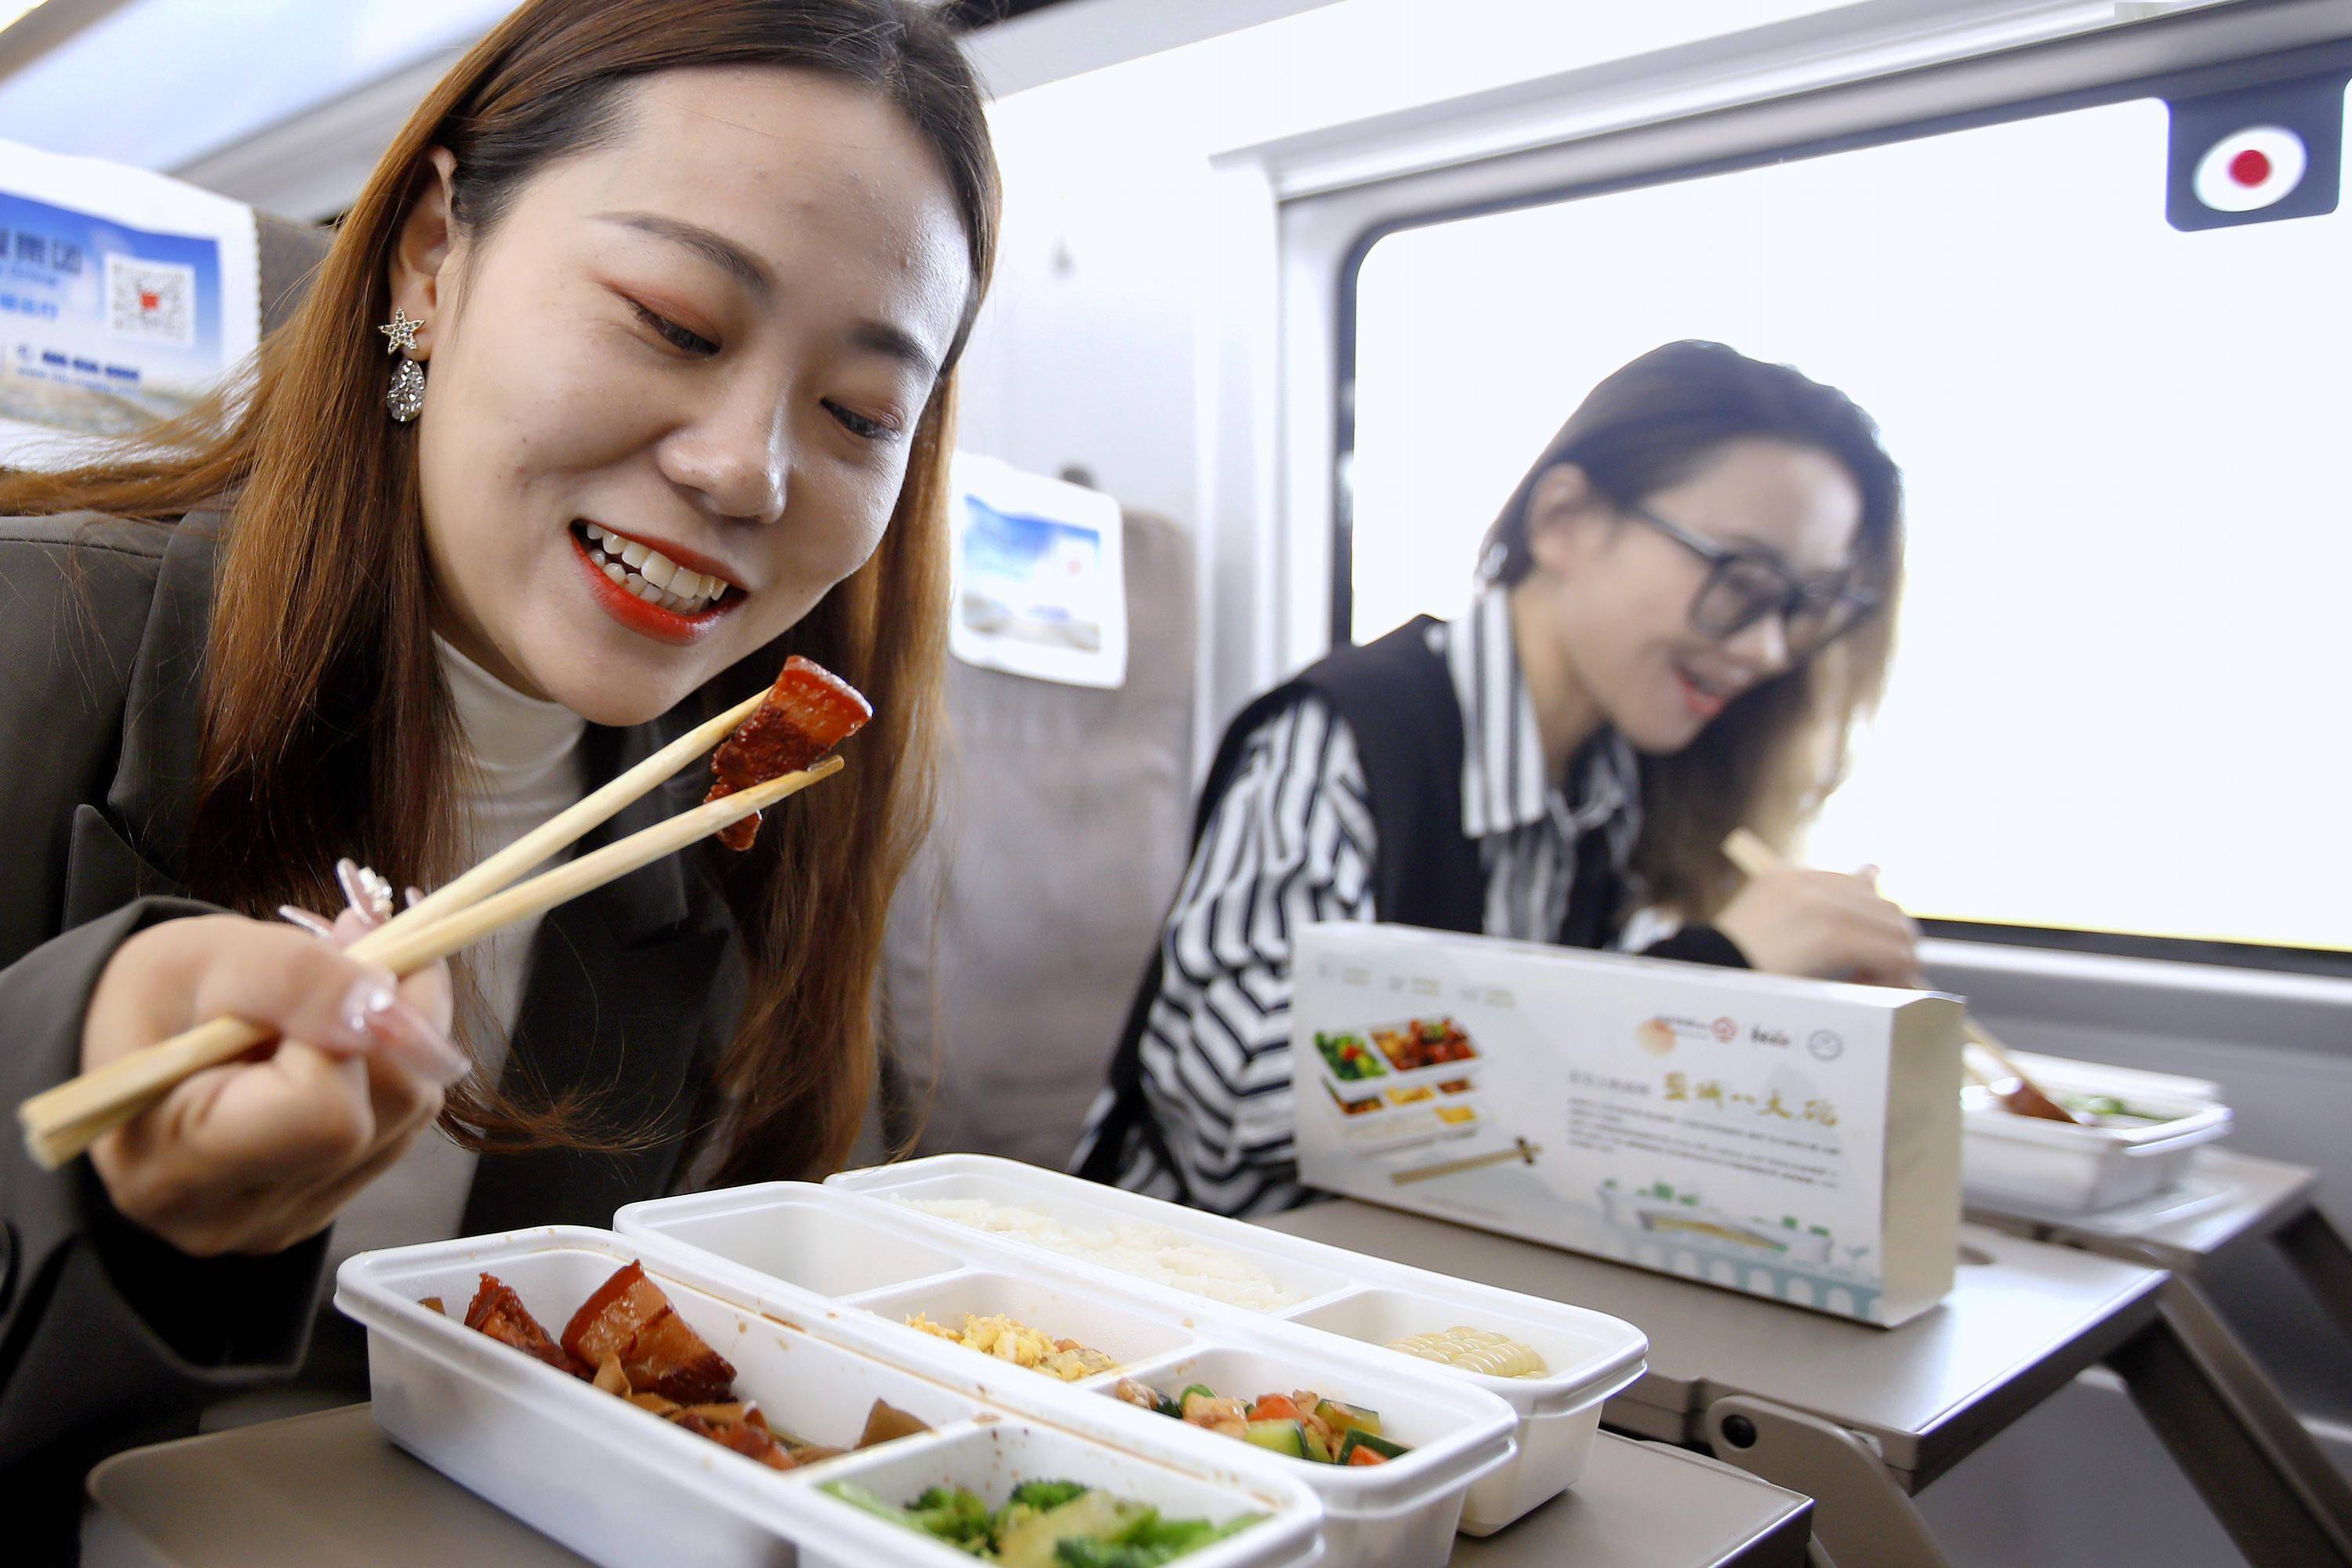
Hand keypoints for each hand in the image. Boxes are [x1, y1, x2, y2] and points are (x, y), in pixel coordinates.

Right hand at [82, 911, 463, 1257]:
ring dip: (399, 1032)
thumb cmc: (159, 998)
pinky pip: (400, 1126)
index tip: (339, 956)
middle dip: (390, 1016)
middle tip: (352, 945)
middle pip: (387, 1111)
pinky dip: (390, 1063)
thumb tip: (383, 1009)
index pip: (326, 1112)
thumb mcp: (208, 958)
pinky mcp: (321, 1204)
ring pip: (409, 1114)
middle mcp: (233, 1215)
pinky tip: (341, 1028)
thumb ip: (296, 977)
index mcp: (174, 1166)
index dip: (353, 1025)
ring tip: (339, 984)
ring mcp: (284, 1217)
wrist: (140, 1039)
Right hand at [1714, 864, 1921, 985]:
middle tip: (1877, 977)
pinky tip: (1876, 991)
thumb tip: (1874, 869)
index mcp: (1787, 878)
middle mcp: (1805, 883)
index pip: (1859, 888)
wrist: (1706, 985)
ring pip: (1894, 927)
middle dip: (1890, 941)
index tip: (1863, 957)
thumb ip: (1817, 904)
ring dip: (1896, 959)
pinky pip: (1890, 953)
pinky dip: (1895, 975)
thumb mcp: (1772, 930)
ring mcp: (1818, 905)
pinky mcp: (1831, 934)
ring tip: (1877, 986)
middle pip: (1884, 905)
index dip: (1869, 926)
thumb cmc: (1735, 970)